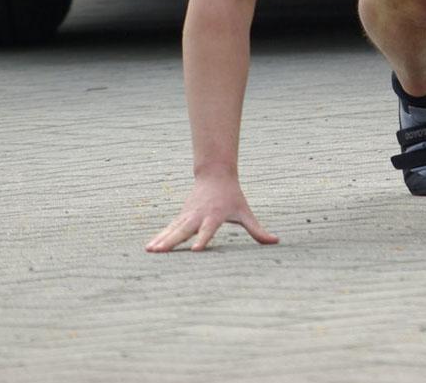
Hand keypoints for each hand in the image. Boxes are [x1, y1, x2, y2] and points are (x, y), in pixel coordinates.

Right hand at [145, 170, 278, 252]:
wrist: (215, 174)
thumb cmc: (232, 196)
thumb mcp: (245, 212)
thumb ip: (257, 230)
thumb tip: (275, 242)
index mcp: (214, 215)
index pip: (208, 230)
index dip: (202, 239)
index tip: (195, 250)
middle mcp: (198, 215)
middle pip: (184, 230)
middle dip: (172, 241)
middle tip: (160, 252)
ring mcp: (188, 215)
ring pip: (173, 229)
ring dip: (161, 240)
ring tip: (150, 251)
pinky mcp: (182, 216)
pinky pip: (170, 228)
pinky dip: (160, 236)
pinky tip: (151, 247)